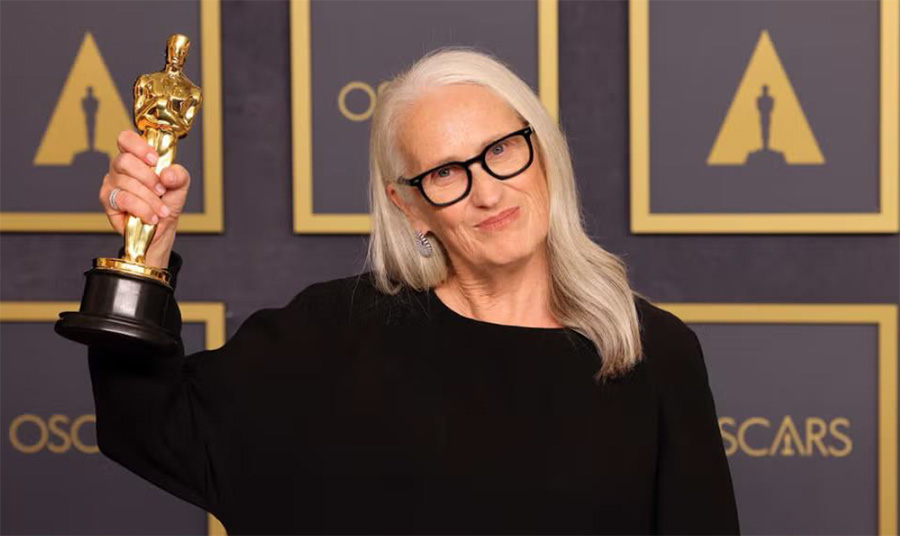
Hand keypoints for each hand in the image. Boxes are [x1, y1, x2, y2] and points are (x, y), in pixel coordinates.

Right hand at [98, 130, 191, 267]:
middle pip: (125, 160)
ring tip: (162, 210)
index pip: (126, 139)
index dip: (138, 146)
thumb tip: (167, 174)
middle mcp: (119, 167)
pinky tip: (152, 217)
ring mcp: (111, 183)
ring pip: (127, 183)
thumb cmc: (167, 201)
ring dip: (150, 199)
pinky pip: (124, 200)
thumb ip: (178, 175)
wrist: (162, 226)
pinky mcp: (108, 201)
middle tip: (162, 190)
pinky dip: (142, 209)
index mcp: (135, 156)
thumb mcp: (180, 185)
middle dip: (148, 177)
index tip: (154, 160)